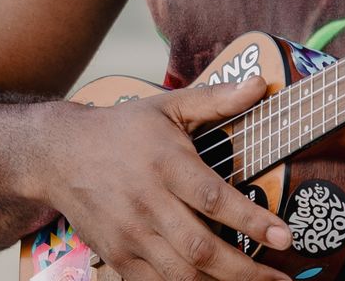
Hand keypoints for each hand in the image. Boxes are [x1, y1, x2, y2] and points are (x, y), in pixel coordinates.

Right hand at [36, 77, 292, 280]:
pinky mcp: (117, 256)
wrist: (58, 155)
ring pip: (180, 273)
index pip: (213, 199)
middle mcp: (147, 203)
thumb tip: (260, 84)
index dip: (252, 221)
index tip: (286, 234)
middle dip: (244, 270)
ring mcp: (130, 235)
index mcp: (165, 163)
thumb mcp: (168, 106)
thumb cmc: (121, 129)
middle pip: (200, 247)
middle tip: (281, 280)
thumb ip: (216, 99)